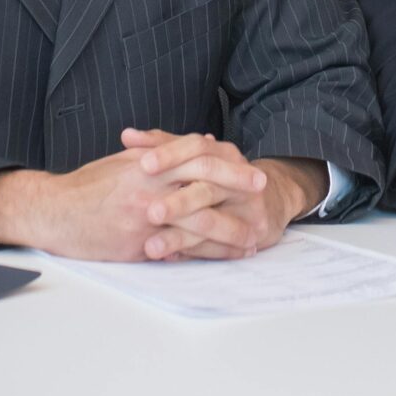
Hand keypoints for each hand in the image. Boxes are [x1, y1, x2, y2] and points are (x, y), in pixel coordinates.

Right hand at [0, 130, 280, 261]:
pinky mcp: (135, 245)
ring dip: (228, 231)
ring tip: (251, 238)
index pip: (197, 157)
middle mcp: (148, 187)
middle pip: (203, 184)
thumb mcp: (124, 161)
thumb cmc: (87, 186)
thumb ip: (160, 154)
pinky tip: (220, 257)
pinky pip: (176, 249)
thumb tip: (196, 145)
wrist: (52, 212)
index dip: (228, 164)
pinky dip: (202, 254)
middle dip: (236, 189)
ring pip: (195, 222)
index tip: (252, 171)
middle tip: (263, 192)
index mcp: (146, 163)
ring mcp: (142, 218)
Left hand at [118, 128, 319, 260]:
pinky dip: (193, 253)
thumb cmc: (220, 178)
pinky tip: (170, 258)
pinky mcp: (253, 233)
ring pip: (212, 221)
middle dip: (178, 202)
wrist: (267, 200)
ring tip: (151, 247)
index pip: (197, 148)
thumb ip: (162, 145)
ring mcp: (248, 207)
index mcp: (222, 153)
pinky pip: (220, 247)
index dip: (170, 154)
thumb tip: (127, 136)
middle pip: (207, 186)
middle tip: (150, 213)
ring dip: (180, 236)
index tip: (142, 164)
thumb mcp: (197, 157)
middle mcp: (238, 177)